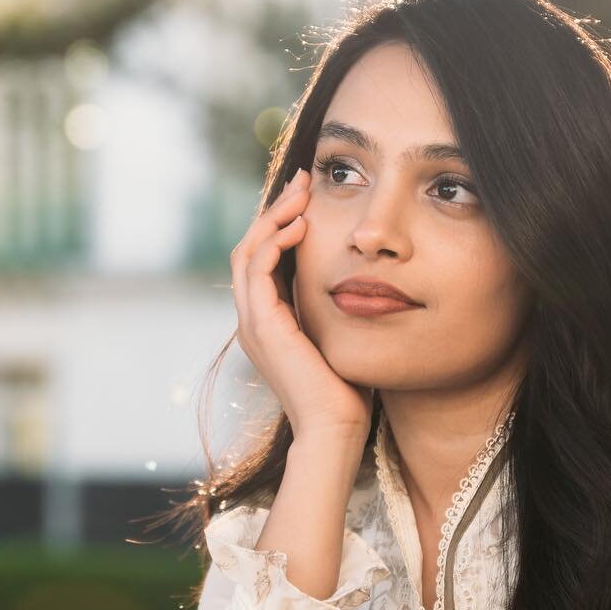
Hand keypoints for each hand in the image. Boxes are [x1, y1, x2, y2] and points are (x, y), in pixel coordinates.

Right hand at [231, 163, 373, 446]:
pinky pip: (257, 268)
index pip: (263, 259)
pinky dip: (276, 241)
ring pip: (247, 251)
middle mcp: (252, 320)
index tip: (310, 197)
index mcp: (267, 322)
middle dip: (276, 210)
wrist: (335, 428)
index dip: (282, 223)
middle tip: (304, 181)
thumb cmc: (346, 391)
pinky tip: (303, 225)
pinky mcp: (262, 326)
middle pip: (249, 247)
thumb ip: (337, 309)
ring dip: (274, 217)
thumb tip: (362, 281)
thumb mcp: (340, 336)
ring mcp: (252, 323)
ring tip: (303, 193)